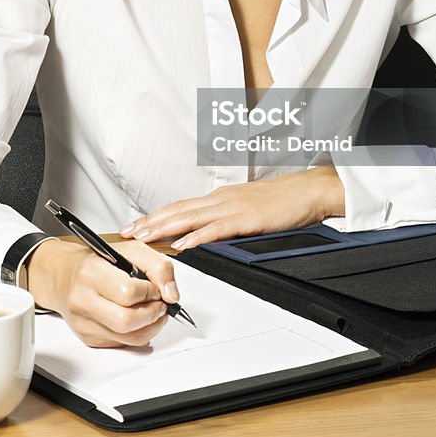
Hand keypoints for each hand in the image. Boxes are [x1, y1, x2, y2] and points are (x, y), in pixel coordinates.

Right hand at [25, 238, 179, 347]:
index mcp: (92, 273)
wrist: (65, 275)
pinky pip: (123, 343)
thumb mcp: (131, 249)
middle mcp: (83, 300)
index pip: (128, 292)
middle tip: (160, 303)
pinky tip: (138, 317)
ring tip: (154, 311)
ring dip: (151, 326)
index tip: (156, 287)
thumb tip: (172, 294)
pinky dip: (138, 332)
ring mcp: (84, 323)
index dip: (151, 291)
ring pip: (128, 338)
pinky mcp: (89, 338)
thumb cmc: (98, 261)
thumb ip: (158, 266)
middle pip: (127, 321)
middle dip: (153, 313)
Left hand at [119, 166, 344, 249]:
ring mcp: (232, 207)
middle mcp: (221, 199)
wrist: (308, 191)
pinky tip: (183, 245)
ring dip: (164, 228)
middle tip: (127, 232)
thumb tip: (207, 231)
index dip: (156, 216)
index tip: (136, 225)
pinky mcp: (246, 218)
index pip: (181, 206)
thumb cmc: (283, 201)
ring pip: (190, 217)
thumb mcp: (248, 207)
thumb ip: (227, 217)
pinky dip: (197, 237)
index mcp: (220, 197)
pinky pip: (216, 229)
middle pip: (178, 210)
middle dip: (150, 222)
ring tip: (143, 238)